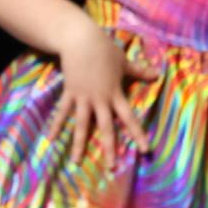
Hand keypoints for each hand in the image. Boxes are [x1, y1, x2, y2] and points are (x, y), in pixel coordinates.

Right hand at [47, 19, 158, 168]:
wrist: (79, 40)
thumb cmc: (103, 48)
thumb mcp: (123, 61)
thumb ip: (138, 70)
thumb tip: (156, 73)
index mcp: (115, 93)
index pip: (129, 118)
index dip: (137, 133)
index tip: (145, 149)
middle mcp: (99, 99)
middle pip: (106, 127)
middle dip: (109, 148)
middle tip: (111, 167)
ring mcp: (82, 97)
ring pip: (82, 125)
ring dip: (79, 144)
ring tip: (76, 161)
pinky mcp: (69, 92)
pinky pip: (63, 112)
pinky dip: (57, 125)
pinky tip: (51, 137)